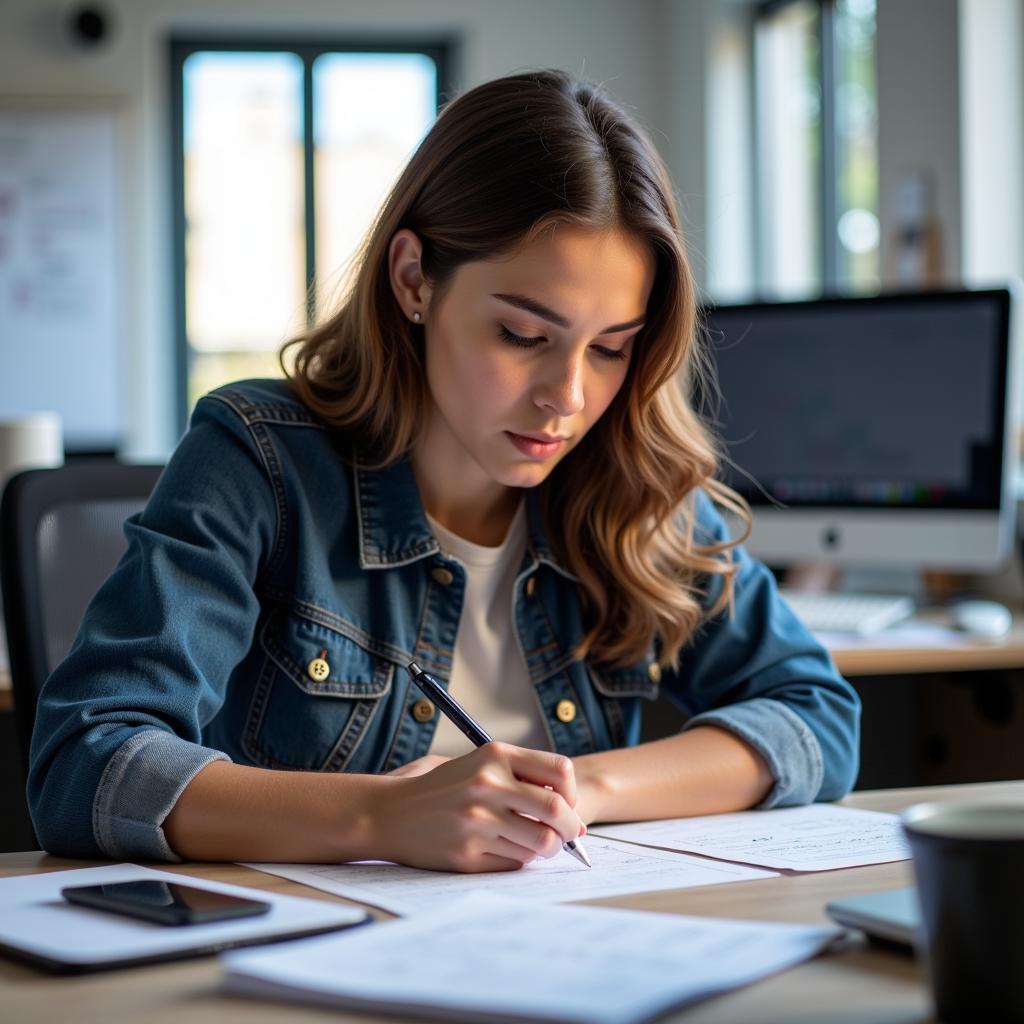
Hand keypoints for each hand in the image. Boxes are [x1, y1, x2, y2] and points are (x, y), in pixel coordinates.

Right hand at [370, 742, 583, 872]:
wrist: (391, 813)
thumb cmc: (442, 788)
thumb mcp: (478, 763)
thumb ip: (520, 775)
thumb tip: (569, 808)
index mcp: (494, 755)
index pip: (559, 771)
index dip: (571, 792)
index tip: (568, 804)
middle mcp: (488, 784)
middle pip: (557, 810)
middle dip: (570, 828)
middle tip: (568, 836)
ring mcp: (478, 821)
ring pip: (541, 842)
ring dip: (546, 848)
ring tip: (535, 845)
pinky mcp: (468, 854)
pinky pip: (515, 863)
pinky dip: (518, 860)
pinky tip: (503, 850)